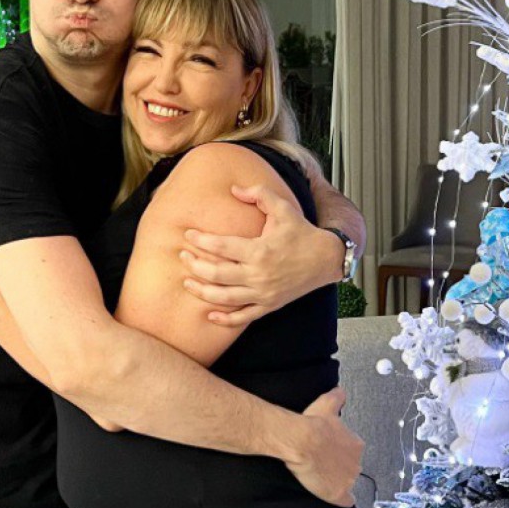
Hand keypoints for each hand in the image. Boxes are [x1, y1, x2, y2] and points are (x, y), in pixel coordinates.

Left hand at [181, 184, 343, 325]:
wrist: (326, 259)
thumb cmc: (302, 232)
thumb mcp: (283, 208)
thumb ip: (259, 194)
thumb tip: (234, 189)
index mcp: (260, 250)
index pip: (222, 247)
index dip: (201, 241)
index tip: (188, 235)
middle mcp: (259, 275)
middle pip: (217, 274)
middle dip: (195, 266)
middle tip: (182, 256)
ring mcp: (263, 293)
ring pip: (225, 298)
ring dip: (202, 291)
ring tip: (186, 283)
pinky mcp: (269, 305)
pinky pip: (243, 317)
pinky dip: (225, 319)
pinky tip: (209, 314)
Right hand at [285, 387, 363, 507]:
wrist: (301, 440)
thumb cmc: (313, 422)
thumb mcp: (327, 403)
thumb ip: (338, 396)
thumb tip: (340, 391)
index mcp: (356, 444)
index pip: (352, 450)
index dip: (339, 450)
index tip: (328, 449)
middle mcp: (356, 463)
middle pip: (351, 467)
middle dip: (340, 466)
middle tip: (323, 462)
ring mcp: (348, 480)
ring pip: (347, 483)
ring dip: (338, 481)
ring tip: (322, 476)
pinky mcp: (338, 495)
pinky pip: (346, 502)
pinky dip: (342, 500)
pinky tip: (335, 497)